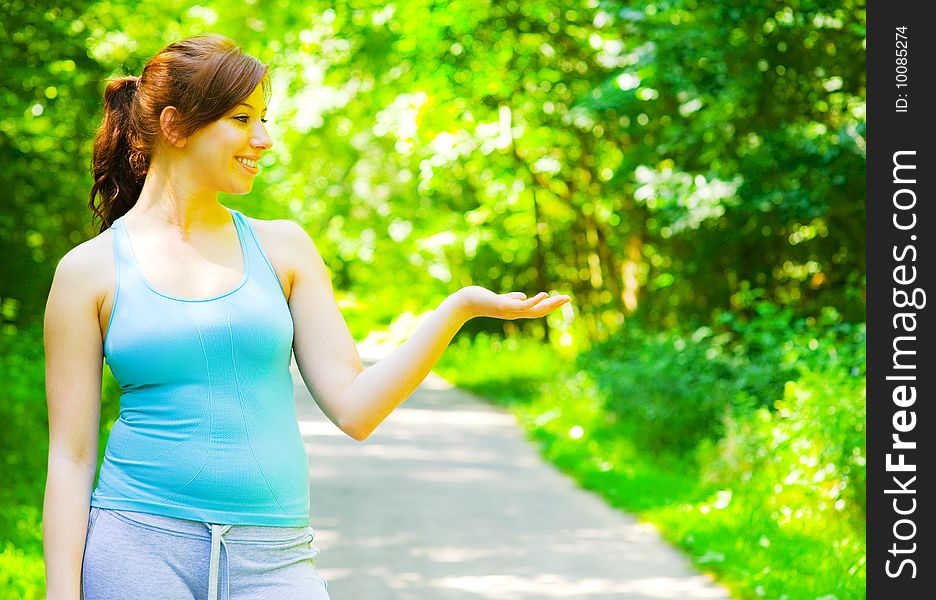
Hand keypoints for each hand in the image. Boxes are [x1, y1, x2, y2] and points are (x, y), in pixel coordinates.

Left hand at [456, 285, 570, 319]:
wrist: (467, 303)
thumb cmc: (482, 299)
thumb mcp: (502, 298)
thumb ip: (513, 298)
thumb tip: (524, 296)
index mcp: (516, 311)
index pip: (537, 309)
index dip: (550, 305)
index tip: (562, 299)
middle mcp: (516, 313)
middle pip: (540, 311)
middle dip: (554, 305)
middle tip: (568, 298)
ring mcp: (511, 311)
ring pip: (535, 310)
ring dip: (550, 304)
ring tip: (562, 297)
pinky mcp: (505, 306)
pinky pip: (523, 305)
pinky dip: (535, 300)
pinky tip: (545, 294)